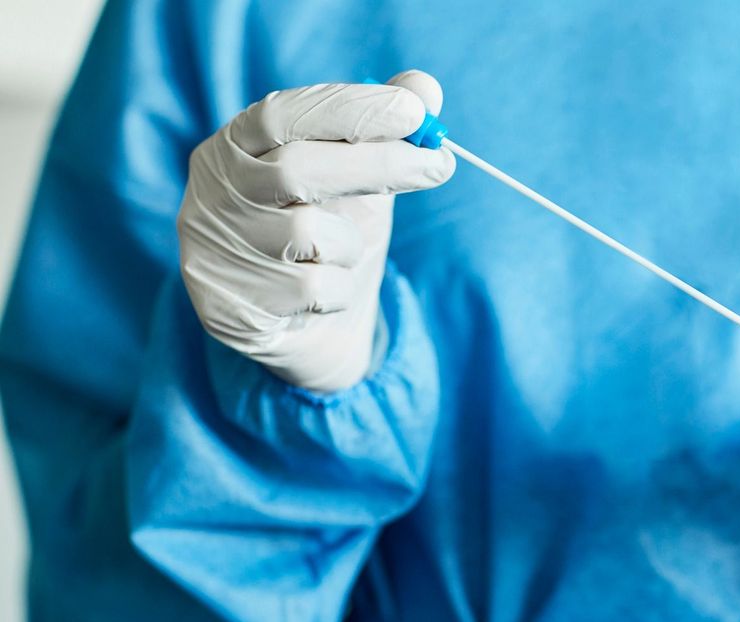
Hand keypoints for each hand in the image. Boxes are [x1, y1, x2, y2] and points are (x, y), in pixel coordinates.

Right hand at [178, 70, 454, 391]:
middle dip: (378, 164)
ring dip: (353, 243)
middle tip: (439, 166)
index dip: (349, 108)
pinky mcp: (230, 307)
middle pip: (296, 168)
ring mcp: (213, 251)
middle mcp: (213, 193)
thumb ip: (385, 132)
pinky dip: (342, 288)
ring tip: (347, 252)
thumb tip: (426, 87)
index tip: (414, 112)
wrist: (309, 327)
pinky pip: (315, 288)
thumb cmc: (331, 236)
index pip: (282, 114)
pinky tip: (328, 293)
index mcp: (234, 147)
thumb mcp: (361, 180)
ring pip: (310, 234)